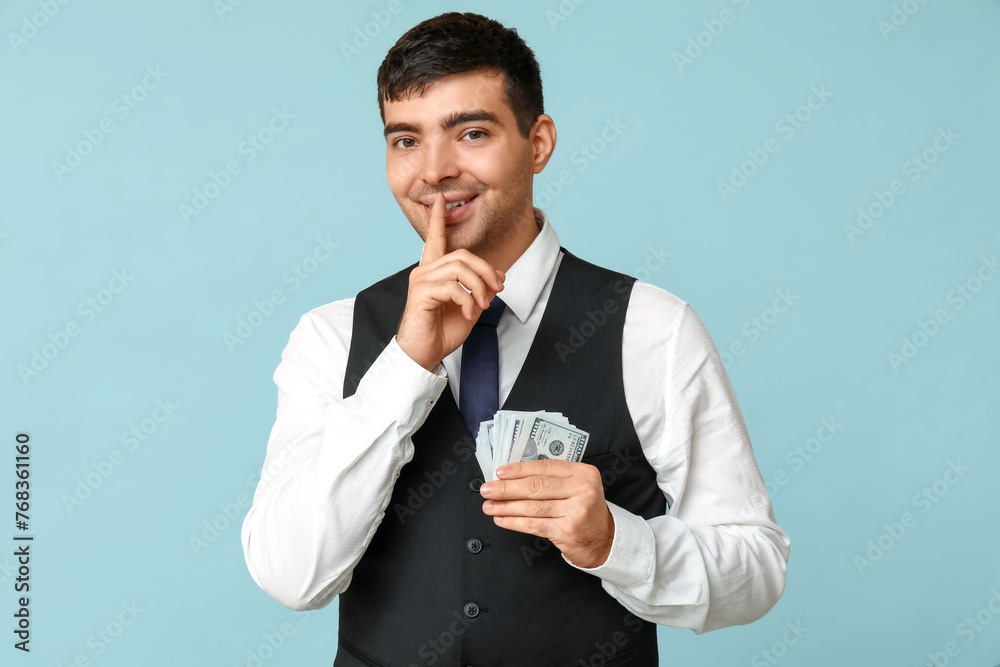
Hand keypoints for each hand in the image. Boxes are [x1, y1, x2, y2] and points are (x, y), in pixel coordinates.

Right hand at [396, 192, 504, 370]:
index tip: (439, 199)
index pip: (436, 239)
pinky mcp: (421, 293)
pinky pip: (452, 286)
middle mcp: (424, 271)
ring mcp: (420, 280)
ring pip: (459, 269)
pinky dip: (467, 300)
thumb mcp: (470, 307)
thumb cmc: (442, 331)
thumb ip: (481, 289)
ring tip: (482, 305)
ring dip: (479, 287)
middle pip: (462, 255)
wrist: (424, 354)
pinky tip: (468, 313)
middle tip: (497, 289)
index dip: (437, 218)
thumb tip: (499, 275)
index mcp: (434, 271)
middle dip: (485, 270)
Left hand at [480, 459, 614, 568]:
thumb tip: (512, 477)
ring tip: (489, 505)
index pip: (545, 467)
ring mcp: (575, 511)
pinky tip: (501, 519)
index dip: (519, 469)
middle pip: (536, 486)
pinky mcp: (567, 531)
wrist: (604, 540)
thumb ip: (553, 478)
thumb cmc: (584, 510)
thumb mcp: (577, 486)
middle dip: (507, 488)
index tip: (500, 472)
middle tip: (487, 489)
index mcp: (583, 472)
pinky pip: (534, 524)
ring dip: (506, 506)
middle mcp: (582, 489)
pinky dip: (514, 522)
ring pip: (532, 506)